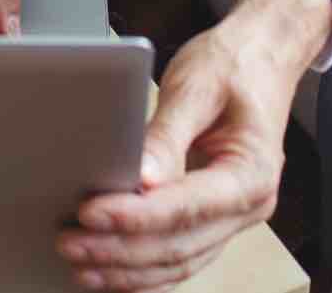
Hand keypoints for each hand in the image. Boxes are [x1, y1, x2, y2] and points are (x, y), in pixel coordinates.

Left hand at [57, 0, 331, 288]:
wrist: (262, 59)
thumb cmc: (233, 66)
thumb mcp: (198, 87)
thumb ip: (167, 134)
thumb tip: (139, 178)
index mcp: (253, 173)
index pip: (187, 207)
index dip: (135, 216)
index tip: (89, 212)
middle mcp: (249, 206)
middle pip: (180, 245)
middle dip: (120, 249)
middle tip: (69, 243)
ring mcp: (234, 218)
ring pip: (179, 260)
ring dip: (127, 269)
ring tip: (80, 263)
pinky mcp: (214, 218)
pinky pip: (181, 255)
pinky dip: (145, 270)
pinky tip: (111, 272)